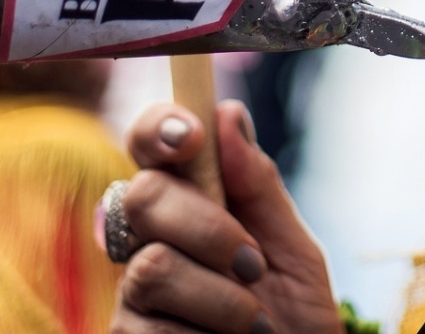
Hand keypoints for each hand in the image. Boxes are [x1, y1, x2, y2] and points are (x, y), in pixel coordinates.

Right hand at [111, 100, 343, 333]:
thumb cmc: (294, 315)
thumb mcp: (294, 250)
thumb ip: (259, 188)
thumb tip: (227, 113)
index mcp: (190, 203)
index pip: (152, 145)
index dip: (159, 126)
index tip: (192, 134)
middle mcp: (149, 241)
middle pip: (142, 196)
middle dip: (206, 226)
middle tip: (253, 265)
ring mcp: (131, 293)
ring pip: (152, 268)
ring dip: (221, 299)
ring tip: (256, 325)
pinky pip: (151, 329)